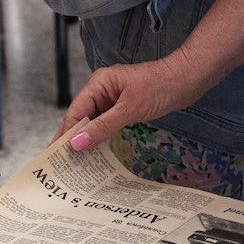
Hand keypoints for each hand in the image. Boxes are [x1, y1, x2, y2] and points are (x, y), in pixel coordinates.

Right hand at [60, 55, 209, 150]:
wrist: (189, 79)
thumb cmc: (160, 88)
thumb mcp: (129, 109)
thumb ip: (102, 127)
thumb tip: (76, 143)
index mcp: (99, 84)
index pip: (75, 112)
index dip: (64, 134)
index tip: (54, 155)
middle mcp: (103, 89)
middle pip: (82, 117)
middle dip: (74, 139)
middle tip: (63, 165)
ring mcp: (114, 98)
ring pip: (95, 121)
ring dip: (88, 139)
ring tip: (77, 163)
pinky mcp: (126, 106)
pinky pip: (108, 123)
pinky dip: (102, 136)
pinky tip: (97, 152)